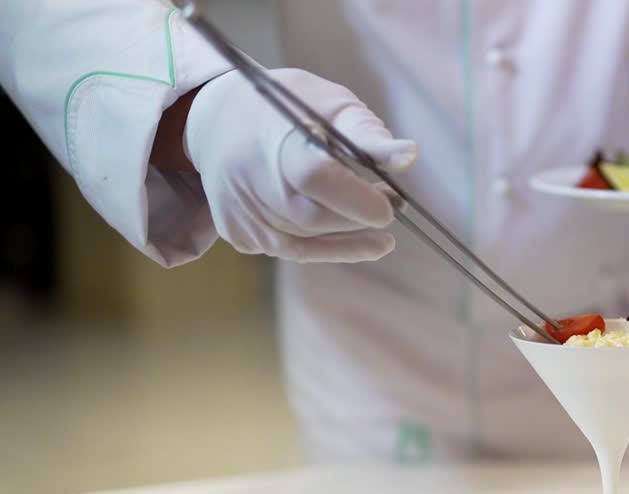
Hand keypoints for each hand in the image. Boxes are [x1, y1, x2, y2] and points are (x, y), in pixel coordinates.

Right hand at [184, 69, 417, 261]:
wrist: (216, 121)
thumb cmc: (286, 109)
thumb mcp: (329, 105)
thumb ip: (368, 135)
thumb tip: (410, 157)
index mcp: (273, 140)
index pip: (315, 177)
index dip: (358, 198)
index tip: (393, 202)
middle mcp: (249, 183)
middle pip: (316, 217)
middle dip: (360, 215)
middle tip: (393, 202)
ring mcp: (241, 214)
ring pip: (309, 239)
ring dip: (349, 231)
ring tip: (375, 213)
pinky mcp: (240, 235)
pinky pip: (295, 251)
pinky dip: (331, 247)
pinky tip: (362, 241)